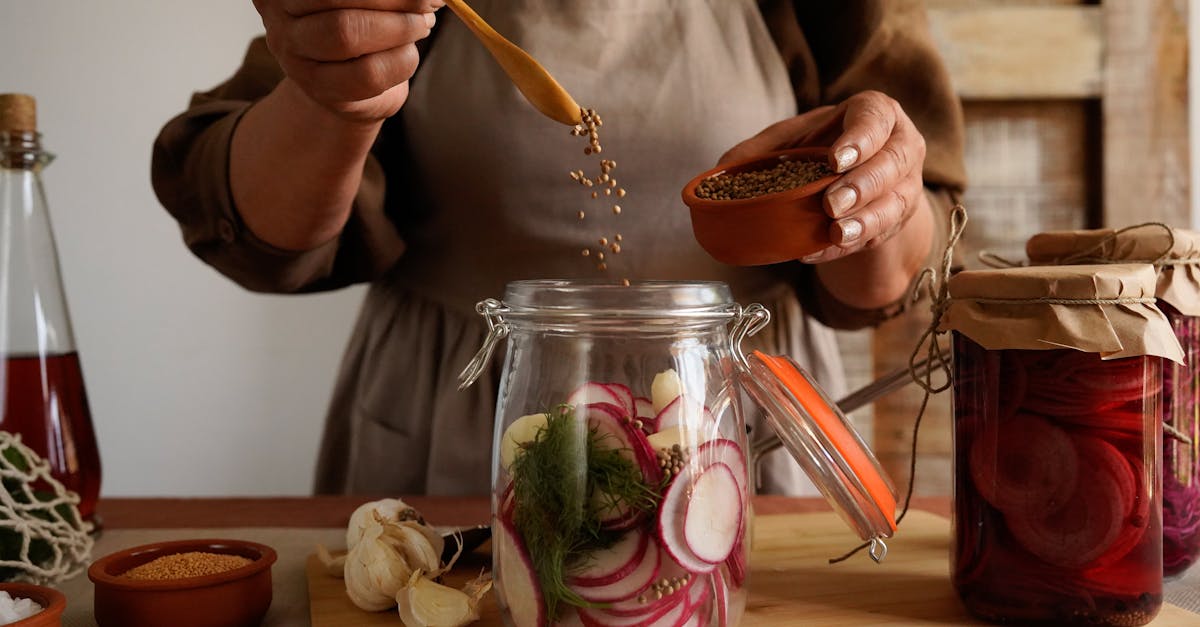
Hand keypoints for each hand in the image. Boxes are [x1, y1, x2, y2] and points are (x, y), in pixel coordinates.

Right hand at [253, 0, 443, 122]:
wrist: (347, 87)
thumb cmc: (361, 25)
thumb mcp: (367, 1)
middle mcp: (279, 11)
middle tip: (429, 2)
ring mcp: (293, 53)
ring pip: (347, 32)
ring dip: (399, 26)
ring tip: (421, 25)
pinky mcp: (319, 88)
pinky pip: (368, 73)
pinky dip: (402, 60)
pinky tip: (408, 54)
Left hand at [719, 91, 927, 262]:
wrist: (852, 178)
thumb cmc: (819, 149)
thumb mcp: (789, 142)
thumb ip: (756, 152)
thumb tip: (717, 174)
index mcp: (875, 113)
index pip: (876, 118)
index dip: (860, 139)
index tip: (836, 160)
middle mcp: (900, 146)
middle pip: (891, 164)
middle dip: (862, 186)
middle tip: (831, 204)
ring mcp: (905, 185)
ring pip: (894, 204)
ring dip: (864, 222)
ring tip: (836, 233)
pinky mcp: (898, 220)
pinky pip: (877, 236)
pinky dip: (846, 247)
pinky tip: (819, 251)